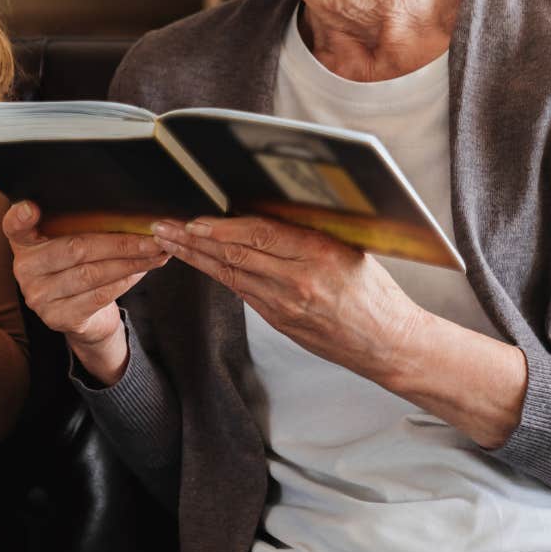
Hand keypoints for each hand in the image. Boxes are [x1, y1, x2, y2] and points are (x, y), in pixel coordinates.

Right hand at [4, 202, 169, 350]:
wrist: (83, 318)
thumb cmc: (78, 270)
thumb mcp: (70, 245)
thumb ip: (80, 227)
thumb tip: (127, 212)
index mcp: (24, 244)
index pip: (13, 227)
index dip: (19, 218)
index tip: (31, 208)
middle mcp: (24, 270)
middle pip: (74, 249)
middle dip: (119, 242)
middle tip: (151, 236)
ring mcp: (39, 297)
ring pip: (91, 273)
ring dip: (130, 262)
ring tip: (155, 252)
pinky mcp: (58, 318)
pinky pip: (98, 295)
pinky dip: (125, 281)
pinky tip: (142, 271)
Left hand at [152, 215, 421, 381]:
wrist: (387, 343)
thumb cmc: (374, 292)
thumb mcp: (351, 249)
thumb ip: (312, 232)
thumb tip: (271, 208)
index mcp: (319, 254)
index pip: (260, 233)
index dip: (222, 226)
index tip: (194, 218)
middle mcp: (297, 280)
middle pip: (235, 255)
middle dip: (193, 240)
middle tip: (163, 227)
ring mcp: (285, 305)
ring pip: (230, 275)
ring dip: (195, 258)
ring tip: (167, 243)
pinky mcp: (279, 322)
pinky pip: (242, 292)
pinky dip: (217, 275)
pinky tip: (199, 263)